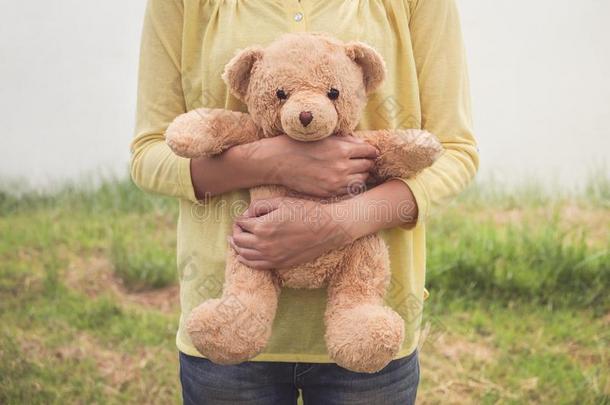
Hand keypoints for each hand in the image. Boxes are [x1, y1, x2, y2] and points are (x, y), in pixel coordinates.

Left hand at [229, 197, 354, 269]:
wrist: (328, 228)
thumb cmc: (306, 212)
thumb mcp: (281, 201)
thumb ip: (259, 206)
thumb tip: (247, 214)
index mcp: (262, 227)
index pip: (240, 224)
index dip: (240, 219)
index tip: (245, 216)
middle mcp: (263, 245)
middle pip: (238, 240)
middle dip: (236, 232)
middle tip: (240, 227)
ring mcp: (271, 257)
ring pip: (244, 255)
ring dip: (238, 247)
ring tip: (236, 241)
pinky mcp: (279, 264)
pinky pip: (255, 265)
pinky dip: (246, 260)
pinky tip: (243, 255)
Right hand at [251, 135, 377, 196]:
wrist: (278, 161)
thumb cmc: (300, 144)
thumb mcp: (325, 136)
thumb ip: (346, 140)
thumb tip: (363, 145)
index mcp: (342, 149)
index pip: (369, 151)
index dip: (371, 151)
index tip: (370, 152)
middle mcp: (342, 167)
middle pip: (368, 166)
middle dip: (367, 162)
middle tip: (363, 161)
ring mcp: (335, 182)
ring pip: (361, 180)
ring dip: (360, 174)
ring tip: (353, 171)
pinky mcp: (328, 192)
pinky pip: (349, 191)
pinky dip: (351, 185)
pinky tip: (344, 180)